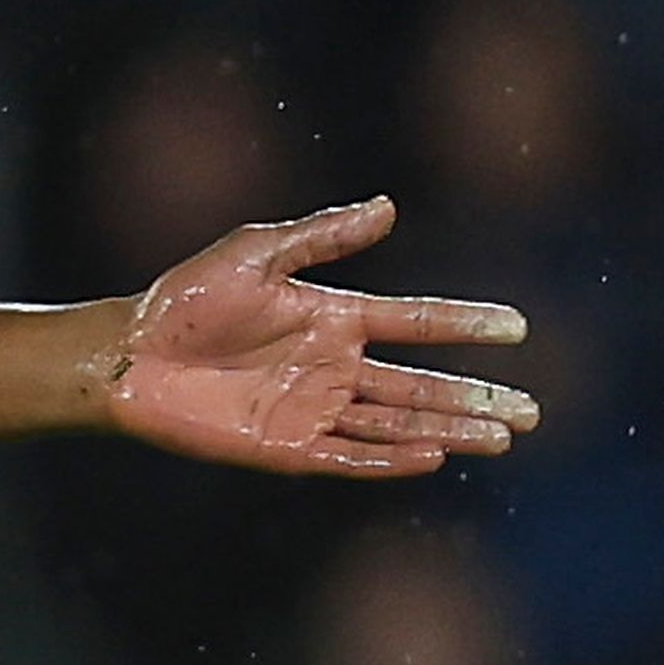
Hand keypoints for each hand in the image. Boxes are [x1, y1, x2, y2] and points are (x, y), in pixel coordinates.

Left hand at [99, 197, 536, 477]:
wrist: (129, 353)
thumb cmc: (186, 297)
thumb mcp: (256, 253)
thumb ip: (323, 235)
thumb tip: (389, 205)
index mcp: (334, 317)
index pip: (416, 322)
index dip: (466, 325)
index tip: (517, 327)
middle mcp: (333, 367)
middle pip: (421, 387)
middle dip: (476, 397)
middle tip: (533, 411)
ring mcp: (313, 409)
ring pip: (398, 425)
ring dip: (450, 430)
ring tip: (504, 435)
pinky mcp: (287, 447)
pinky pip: (351, 456)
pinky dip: (392, 458)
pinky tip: (435, 455)